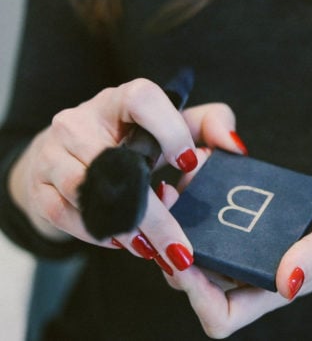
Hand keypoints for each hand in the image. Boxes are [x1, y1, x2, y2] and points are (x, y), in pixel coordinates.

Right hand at [7, 79, 243, 272]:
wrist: (73, 156)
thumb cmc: (135, 139)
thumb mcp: (177, 125)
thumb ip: (212, 125)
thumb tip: (234, 147)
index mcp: (120, 100)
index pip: (141, 99)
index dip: (170, 130)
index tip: (190, 163)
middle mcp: (81, 120)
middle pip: (115, 163)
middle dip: (154, 213)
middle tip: (181, 246)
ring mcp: (54, 151)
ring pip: (86, 191)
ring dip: (124, 228)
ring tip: (153, 249)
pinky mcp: (40, 183)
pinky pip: (63, 212)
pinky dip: (94, 233)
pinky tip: (123, 243)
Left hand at [161, 173, 311, 338]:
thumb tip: (287, 283)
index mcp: (273, 288)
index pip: (222, 314)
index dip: (196, 295)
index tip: (182, 257)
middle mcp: (253, 273)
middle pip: (197, 281)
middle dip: (173, 250)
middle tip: (163, 208)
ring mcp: (247, 249)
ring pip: (197, 248)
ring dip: (179, 222)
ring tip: (174, 186)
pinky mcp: (246, 224)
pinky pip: (212, 220)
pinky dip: (199, 200)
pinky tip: (198, 169)